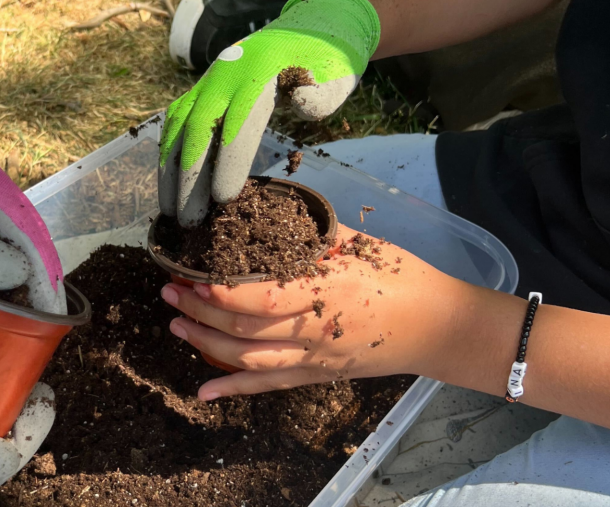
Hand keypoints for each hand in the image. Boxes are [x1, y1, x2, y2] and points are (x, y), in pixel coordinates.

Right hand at [158, 0, 379, 225]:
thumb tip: (301, 102)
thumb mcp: (336, 76)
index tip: (223, 198)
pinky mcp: (197, 91)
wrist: (299, 35)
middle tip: (191, 220)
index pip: (239, 122)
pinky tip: (168, 187)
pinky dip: (167, 156)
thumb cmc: (321, 66)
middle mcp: (225, 74)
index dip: (229, 161)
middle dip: (191, 178)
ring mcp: (207, 82)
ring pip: (178, 127)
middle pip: (198, 129)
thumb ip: (322, 95)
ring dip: (170, 172)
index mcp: (261, 71)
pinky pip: (173, 124)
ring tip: (171, 212)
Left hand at [159, 224, 468, 398]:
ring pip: (249, 359)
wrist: (440, 327)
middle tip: (169, 293)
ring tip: (176, 325)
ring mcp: (315, 359)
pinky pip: (269, 385)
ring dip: (206, 344)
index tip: (194, 277)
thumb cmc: (403, 278)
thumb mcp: (360, 245)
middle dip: (200, 311)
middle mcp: (317, 329)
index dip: (225, 292)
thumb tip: (268, 216)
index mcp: (330, 289)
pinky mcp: (317, 377)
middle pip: (246, 327)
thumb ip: (312, 235)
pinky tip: (202, 393)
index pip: (266, 296)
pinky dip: (233, 390)